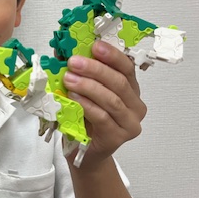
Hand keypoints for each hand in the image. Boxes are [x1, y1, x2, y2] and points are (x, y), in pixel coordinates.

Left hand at [63, 41, 145, 168]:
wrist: (84, 152)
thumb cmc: (85, 119)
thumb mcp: (83, 91)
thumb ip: (78, 71)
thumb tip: (63, 50)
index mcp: (130, 89)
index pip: (127, 67)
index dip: (112, 55)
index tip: (95, 46)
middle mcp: (135, 105)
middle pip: (120, 82)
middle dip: (96, 70)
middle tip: (75, 62)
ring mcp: (129, 123)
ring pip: (112, 100)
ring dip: (88, 86)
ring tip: (69, 79)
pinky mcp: (118, 137)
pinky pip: (103, 117)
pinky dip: (87, 105)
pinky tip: (74, 97)